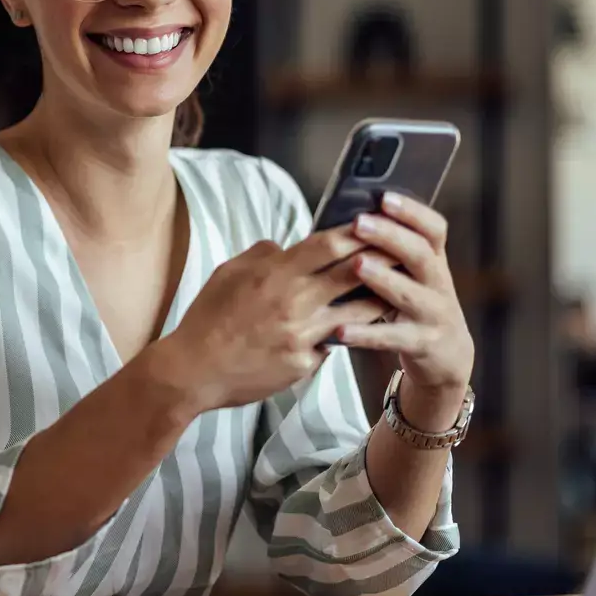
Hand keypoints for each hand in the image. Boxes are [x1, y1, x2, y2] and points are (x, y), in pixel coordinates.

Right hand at [152, 225, 389, 416]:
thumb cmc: (207, 318)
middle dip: (382, 259)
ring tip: (396, 290)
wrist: (193, 370)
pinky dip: (346, 333)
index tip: (376, 225)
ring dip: (379, 299)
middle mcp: (294, 302)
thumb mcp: (227, 273)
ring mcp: (302, 335)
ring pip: (357, 312)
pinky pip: (334, 344)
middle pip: (353, 274)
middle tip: (402, 250)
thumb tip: (285, 247)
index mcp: (274, 275)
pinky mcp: (304, 364)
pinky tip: (360, 329)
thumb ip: (261, 255)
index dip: (357, 233)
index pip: (327, 245)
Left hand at [330, 193, 475, 423]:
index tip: (385, 197)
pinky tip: (341, 330)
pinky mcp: (422, 344)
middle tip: (359, 223)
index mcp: (434, 261)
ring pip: (408, 294)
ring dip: (382, 278)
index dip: (413, 212)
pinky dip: (366, 334)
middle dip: (390, 236)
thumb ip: (391, 252)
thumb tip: (349, 219)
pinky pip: (392, 338)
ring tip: (356, 265)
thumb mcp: (412, 275)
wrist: (448, 356)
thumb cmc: (415, 304)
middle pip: (420, 255)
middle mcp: (438, 284)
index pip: (433, 229)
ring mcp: (433, 314)